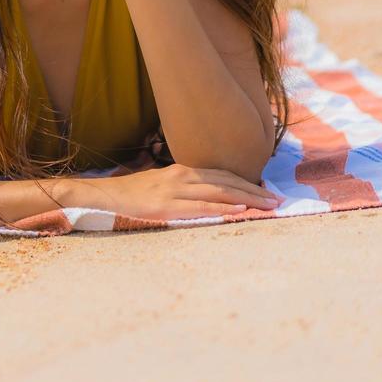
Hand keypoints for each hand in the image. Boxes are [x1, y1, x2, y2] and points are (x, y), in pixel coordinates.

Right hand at [60, 163, 281, 220]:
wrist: (103, 195)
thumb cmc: (132, 194)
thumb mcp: (162, 187)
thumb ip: (185, 190)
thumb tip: (208, 199)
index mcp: (182, 172)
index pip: (221, 175)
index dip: (247, 183)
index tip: (268, 192)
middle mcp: (181, 177)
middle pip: (225, 181)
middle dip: (254, 190)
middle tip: (278, 200)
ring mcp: (173, 191)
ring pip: (218, 192)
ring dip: (247, 198)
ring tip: (268, 205)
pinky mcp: (166, 206)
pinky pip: (200, 207)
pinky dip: (222, 207)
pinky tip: (239, 209)